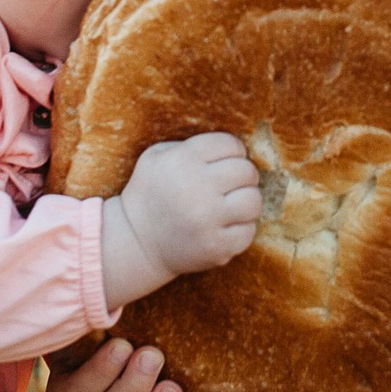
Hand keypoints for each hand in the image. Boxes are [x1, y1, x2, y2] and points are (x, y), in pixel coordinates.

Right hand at [100, 133, 261, 307]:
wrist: (136, 244)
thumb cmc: (151, 194)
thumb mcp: (156, 157)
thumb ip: (192, 145)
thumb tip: (234, 147)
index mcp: (183, 160)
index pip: (231, 145)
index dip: (232, 152)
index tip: (224, 163)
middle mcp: (197, 187)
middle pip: (246, 171)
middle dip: (242, 175)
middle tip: (230, 184)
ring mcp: (208, 219)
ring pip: (253, 200)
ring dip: (246, 201)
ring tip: (232, 204)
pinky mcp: (216, 246)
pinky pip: (249, 230)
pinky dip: (242, 228)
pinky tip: (226, 226)